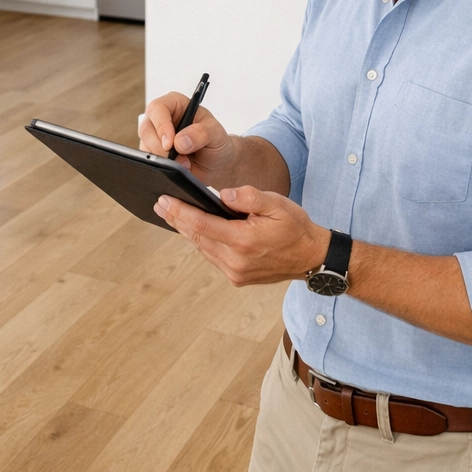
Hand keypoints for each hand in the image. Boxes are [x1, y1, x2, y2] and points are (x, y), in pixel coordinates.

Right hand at [138, 92, 239, 184]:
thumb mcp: (215, 133)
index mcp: (175, 104)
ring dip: (163, 159)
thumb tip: (180, 141)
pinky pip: (147, 160)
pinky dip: (161, 167)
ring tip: (185, 163)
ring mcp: (154, 135)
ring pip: (145, 146)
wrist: (215, 163)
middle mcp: (161, 117)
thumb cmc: (215, 142)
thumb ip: (200, 134)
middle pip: (147, 128)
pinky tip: (177, 167)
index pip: (158, 108)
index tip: (171, 144)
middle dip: (161, 147)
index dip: (161, 125)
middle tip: (179, 158)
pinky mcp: (151, 152)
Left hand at [153, 186, 326, 286]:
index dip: (180, 212)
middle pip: (197, 238)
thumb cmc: (296, 228)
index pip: (202, 225)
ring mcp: (235, 273)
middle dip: (177, 220)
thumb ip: (248, 197)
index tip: (164, 201)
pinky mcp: (237, 278)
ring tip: (171, 215)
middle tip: (159, 204)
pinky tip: (194, 230)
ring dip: (186, 232)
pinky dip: (202, 243)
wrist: (312, 258)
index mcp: (244, 241)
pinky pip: (212, 257)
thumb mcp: (277, 204)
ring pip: (203, 249)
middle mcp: (236, 261)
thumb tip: (221, 194)